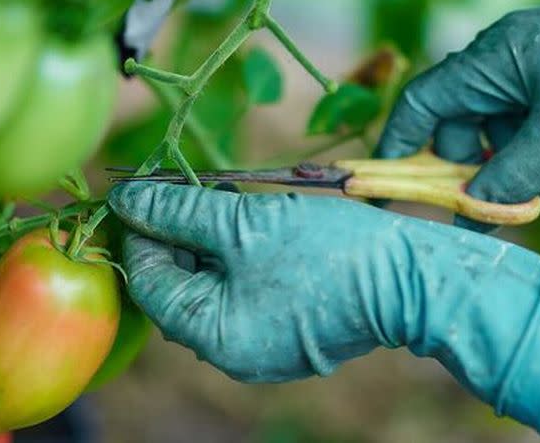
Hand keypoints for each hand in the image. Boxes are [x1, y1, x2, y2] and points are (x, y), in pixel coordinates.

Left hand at [108, 182, 539, 431]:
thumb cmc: (330, 251)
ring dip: (210, 241)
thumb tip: (125, 196)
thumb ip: (179, 210)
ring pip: (214, 285)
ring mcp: (262, 345)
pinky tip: (253, 224)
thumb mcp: (245, 222)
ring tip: (225, 199)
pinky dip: (240, 257)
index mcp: (214, 336)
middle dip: (178, 232)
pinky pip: (245, 292)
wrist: (414, 278)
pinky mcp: (287, 330)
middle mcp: (232, 352)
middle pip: (180, 284)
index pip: (149, 281)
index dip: (139, 230)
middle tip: (188, 186)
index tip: (143, 188)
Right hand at [376, 0, 539, 228]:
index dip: (401, 142)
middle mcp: (504, 62)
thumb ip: (510, 176)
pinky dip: (539, 160)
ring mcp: (533, 71)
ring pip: (499, 133)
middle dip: (473, 171)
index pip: (424, 101)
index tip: (390, 181)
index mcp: (490, 59)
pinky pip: (530, 128)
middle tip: (484, 210)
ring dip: (513, 172)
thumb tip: (473, 210)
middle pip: (461, 124)